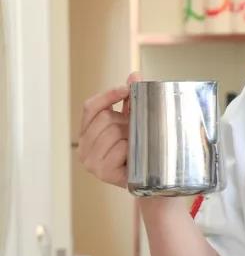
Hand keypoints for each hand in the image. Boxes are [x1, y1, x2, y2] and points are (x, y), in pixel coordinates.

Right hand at [77, 72, 139, 188]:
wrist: (152, 180)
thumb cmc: (140, 151)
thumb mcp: (135, 123)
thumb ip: (132, 102)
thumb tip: (134, 75)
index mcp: (87, 133)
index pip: (90, 107)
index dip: (108, 95)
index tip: (126, 89)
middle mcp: (83, 147)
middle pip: (105, 117)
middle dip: (126, 120)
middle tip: (137, 132)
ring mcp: (90, 162)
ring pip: (113, 132)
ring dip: (130, 136)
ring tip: (135, 146)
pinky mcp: (102, 172)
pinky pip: (121, 148)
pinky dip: (132, 150)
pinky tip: (134, 158)